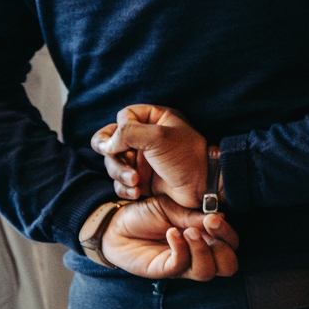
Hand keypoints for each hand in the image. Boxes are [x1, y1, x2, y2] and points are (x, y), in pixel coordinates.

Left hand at [84, 196, 239, 280]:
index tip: (215, 218)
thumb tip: (219, 216)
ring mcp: (182, 265)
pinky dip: (180, 248)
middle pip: (228, 265)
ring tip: (186, 231)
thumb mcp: (171, 208)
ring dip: (201, 250)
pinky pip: (181, 266)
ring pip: (207, 272)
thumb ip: (194, 216)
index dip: (228, 234)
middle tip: (208, 225)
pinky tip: (170, 233)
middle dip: (223, 246)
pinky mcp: (163, 271)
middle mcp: (198, 255)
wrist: (115, 224)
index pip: (231, 245)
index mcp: (205, 238)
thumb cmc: (144, 214)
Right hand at [92, 105, 211, 204]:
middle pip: (111, 141)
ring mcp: (141, 159)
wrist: (202, 187)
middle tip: (123, 161)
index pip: (124, 116)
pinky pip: (120, 182)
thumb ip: (127, 133)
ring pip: (112, 163)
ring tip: (136, 181)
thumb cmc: (185, 157)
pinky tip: (137, 192)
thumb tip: (106, 145)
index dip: (122, 129)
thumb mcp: (157, 137)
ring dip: (119, 173)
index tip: (132, 143)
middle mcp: (145, 138)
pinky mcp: (140, 179)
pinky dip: (124, 188)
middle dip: (113, 155)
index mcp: (154, 119)